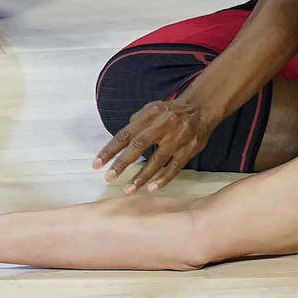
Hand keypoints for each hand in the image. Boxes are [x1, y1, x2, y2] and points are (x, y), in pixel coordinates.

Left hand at [93, 96, 211, 193]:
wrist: (200, 108)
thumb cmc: (171, 112)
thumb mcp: (152, 109)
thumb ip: (136, 122)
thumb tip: (120, 139)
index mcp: (150, 115)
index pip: (125, 134)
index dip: (110, 150)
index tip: (97, 164)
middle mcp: (163, 125)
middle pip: (139, 145)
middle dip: (122, 163)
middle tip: (109, 177)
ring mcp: (177, 137)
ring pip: (157, 159)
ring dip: (141, 176)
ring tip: (128, 189)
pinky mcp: (189, 149)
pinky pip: (175, 166)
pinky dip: (163, 178)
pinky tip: (152, 188)